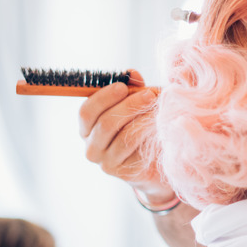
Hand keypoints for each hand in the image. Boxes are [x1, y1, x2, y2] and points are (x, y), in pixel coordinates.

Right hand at [78, 69, 170, 201]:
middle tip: (150, 95)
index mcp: (89, 128)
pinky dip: (149, 134)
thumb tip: (131, 74)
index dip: (103, 97)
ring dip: (143, 119)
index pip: (86, 112)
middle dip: (129, 105)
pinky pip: (136, 151)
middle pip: (104, 123)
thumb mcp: (138, 104)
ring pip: (122, 137)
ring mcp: (106, 162)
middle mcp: (92, 147)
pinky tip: (161, 126)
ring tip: (160, 108)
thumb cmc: (145, 127)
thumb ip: (133, 88)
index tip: (123, 85)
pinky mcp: (123, 172)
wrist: (159, 162)